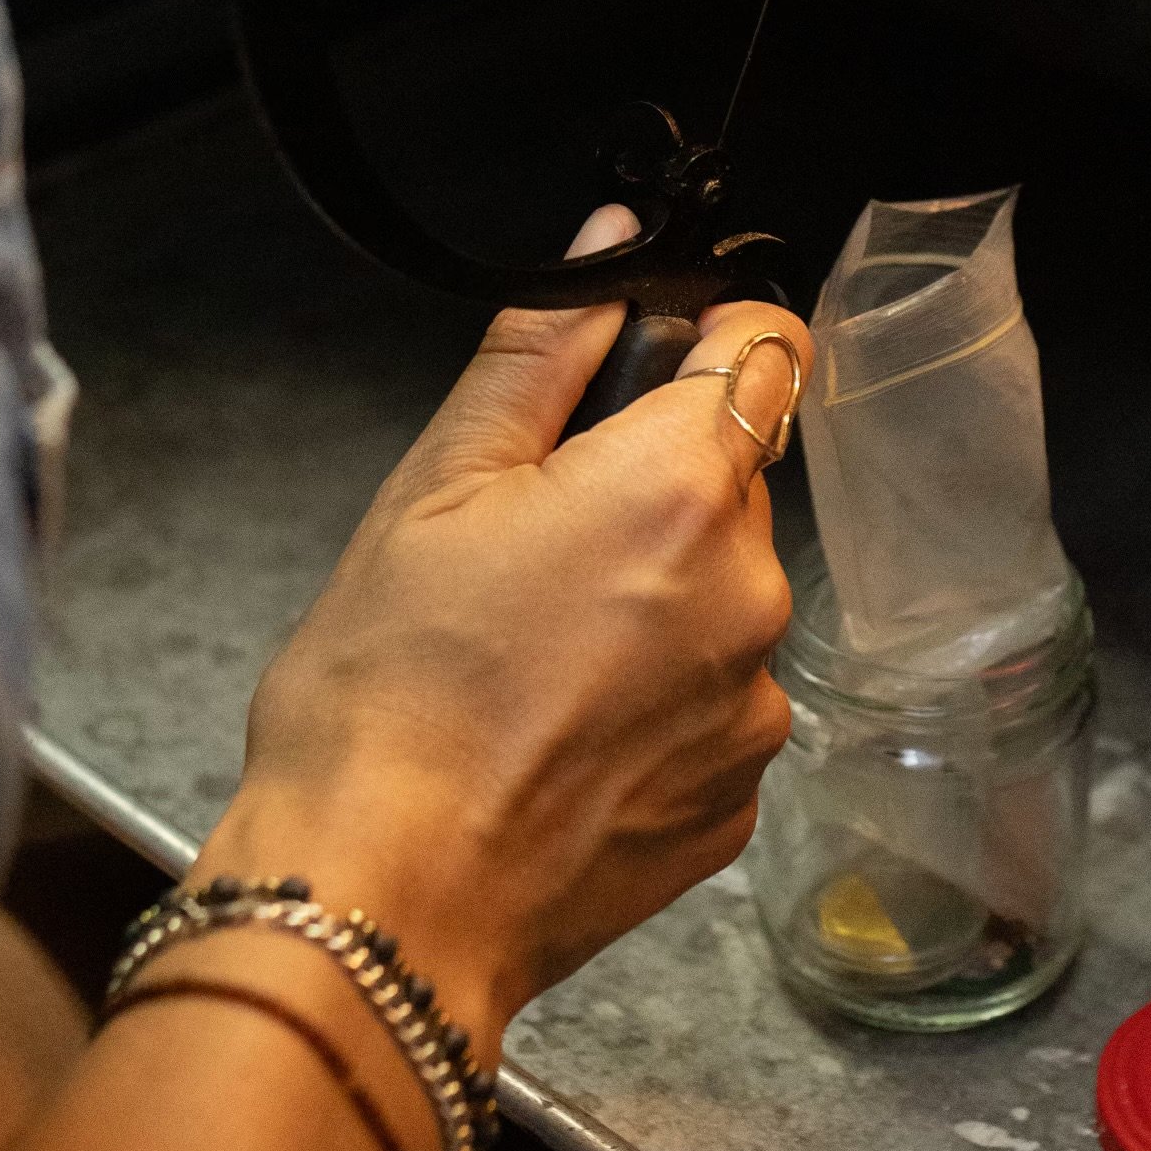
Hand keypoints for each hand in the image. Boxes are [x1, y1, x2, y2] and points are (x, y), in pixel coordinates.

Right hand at [192, 230, 808, 1065]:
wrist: (382, 904)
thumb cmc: (387, 697)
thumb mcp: (435, 485)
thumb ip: (541, 349)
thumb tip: (607, 247)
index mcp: (680, 486)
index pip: (768, 347)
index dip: (710, 339)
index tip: (649, 366)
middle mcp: (750, 592)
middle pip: (731, 484)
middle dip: (648, 492)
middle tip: (527, 547)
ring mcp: (754, 706)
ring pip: (720, 601)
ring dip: (654, 605)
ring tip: (528, 660)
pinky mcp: (739, 799)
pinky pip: (713, 706)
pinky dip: (653, 706)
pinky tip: (555, 734)